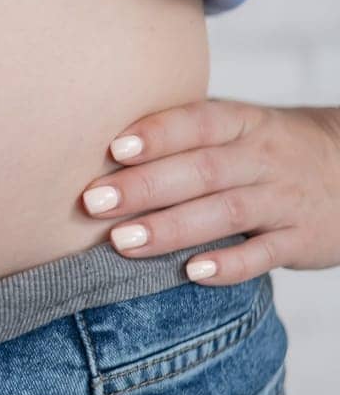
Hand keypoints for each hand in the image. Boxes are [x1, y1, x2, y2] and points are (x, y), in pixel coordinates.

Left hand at [78, 99, 339, 284]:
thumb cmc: (265, 151)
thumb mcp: (237, 128)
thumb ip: (183, 135)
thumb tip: (96, 148)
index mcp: (242, 123)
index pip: (198, 122)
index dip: (158, 134)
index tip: (112, 149)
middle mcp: (263, 159)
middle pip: (202, 170)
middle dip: (144, 187)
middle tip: (94, 203)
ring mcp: (284, 200)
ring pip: (226, 212)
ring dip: (172, 228)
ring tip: (122, 242)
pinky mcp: (301, 240)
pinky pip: (264, 254)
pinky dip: (229, 264)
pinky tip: (191, 273)